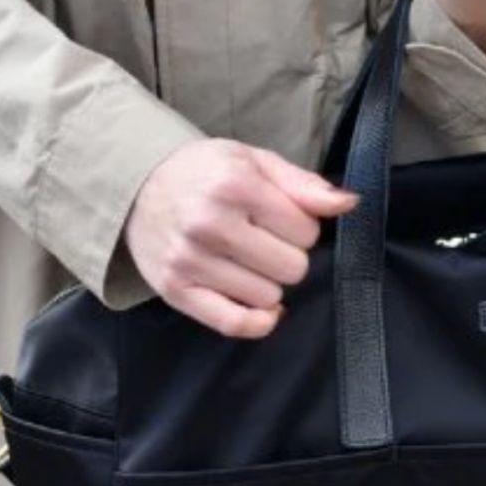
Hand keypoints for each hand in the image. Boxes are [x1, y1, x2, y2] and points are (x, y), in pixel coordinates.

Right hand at [125, 138, 358, 338]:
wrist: (136, 186)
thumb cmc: (205, 172)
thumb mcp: (254, 161)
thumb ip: (303, 185)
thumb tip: (349, 203)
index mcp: (235, 184)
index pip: (306, 231)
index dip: (302, 228)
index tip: (280, 221)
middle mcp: (210, 223)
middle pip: (292, 268)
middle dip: (287, 257)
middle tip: (264, 243)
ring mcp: (190, 260)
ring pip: (269, 298)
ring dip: (268, 285)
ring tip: (247, 262)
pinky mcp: (176, 290)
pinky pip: (234, 323)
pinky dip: (258, 322)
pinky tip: (264, 309)